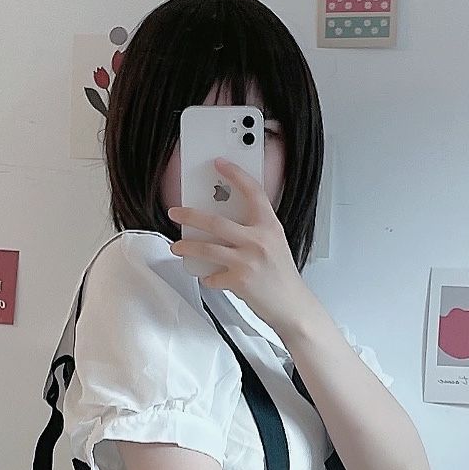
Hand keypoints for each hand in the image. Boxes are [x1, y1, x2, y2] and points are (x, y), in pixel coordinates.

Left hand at [168, 161, 317, 338]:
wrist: (292, 305)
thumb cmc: (282, 276)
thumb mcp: (275, 244)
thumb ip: (255, 230)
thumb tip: (225, 223)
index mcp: (270, 226)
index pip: (252, 192)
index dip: (235, 174)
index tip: (220, 164)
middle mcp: (258, 240)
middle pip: (216, 221)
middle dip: (190, 215)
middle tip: (176, 212)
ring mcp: (248, 261)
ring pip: (207, 248)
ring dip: (187, 246)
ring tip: (177, 246)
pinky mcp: (239, 281)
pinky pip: (213, 276)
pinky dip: (208, 277)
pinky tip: (208, 277)